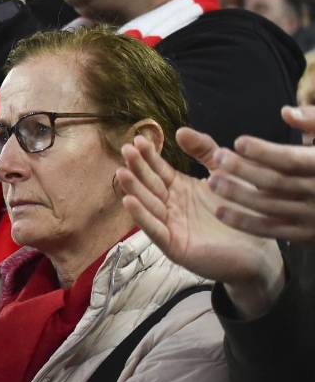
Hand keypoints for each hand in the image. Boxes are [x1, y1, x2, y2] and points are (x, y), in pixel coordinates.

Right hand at [117, 134, 283, 319]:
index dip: (148, 156)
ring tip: (122, 172)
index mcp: (180, 189)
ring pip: (148, 204)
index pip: (158, 169)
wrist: (260, 250)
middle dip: (137, 168)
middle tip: (126, 150)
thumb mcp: (223, 173)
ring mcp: (170, 226)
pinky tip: (130, 201)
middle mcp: (171, 206)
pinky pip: (155, 230)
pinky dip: (142, 216)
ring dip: (134, 189)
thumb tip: (180, 131)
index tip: (137, 139)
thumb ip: (205, 151)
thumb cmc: (240, 212)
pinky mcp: (174, 245)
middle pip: (150, 184)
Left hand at [197, 106, 314, 244]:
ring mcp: (311, 216)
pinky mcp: (303, 234)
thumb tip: (287, 112)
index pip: (291, 160)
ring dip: (238, 195)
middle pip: (276, 182)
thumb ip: (313, 122)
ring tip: (211, 181)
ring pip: (269, 206)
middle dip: (243, 170)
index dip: (264, 151)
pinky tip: (220, 211)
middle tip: (217, 157)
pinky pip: (270, 230)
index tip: (238, 142)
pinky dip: (243, 222)